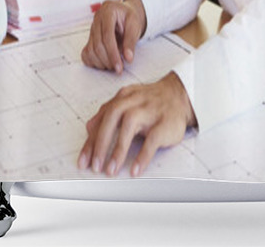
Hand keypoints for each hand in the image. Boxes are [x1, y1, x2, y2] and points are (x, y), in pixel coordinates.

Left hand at [77, 71, 195, 176]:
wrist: (179, 94)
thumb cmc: (151, 101)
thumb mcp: (127, 101)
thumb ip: (108, 113)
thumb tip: (89, 128)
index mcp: (123, 97)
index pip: (102, 118)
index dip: (91, 140)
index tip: (84, 160)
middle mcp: (135, 101)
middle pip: (113, 118)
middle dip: (101, 143)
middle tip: (95, 165)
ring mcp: (150, 110)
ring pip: (130, 126)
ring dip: (118, 150)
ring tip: (111, 169)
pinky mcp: (165, 123)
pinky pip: (152, 139)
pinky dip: (143, 156)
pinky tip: (135, 168)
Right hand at [81, 0, 146, 73]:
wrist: (125, 14)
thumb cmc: (129, 18)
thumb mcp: (135, 25)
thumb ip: (131, 41)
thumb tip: (128, 58)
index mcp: (108, 11)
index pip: (107, 35)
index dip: (113, 53)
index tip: (119, 66)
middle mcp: (97, 19)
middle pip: (98, 44)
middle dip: (108, 60)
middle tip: (118, 68)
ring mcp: (91, 28)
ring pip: (91, 50)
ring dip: (101, 62)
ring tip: (113, 65)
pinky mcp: (89, 37)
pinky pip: (86, 52)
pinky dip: (93, 61)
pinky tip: (104, 63)